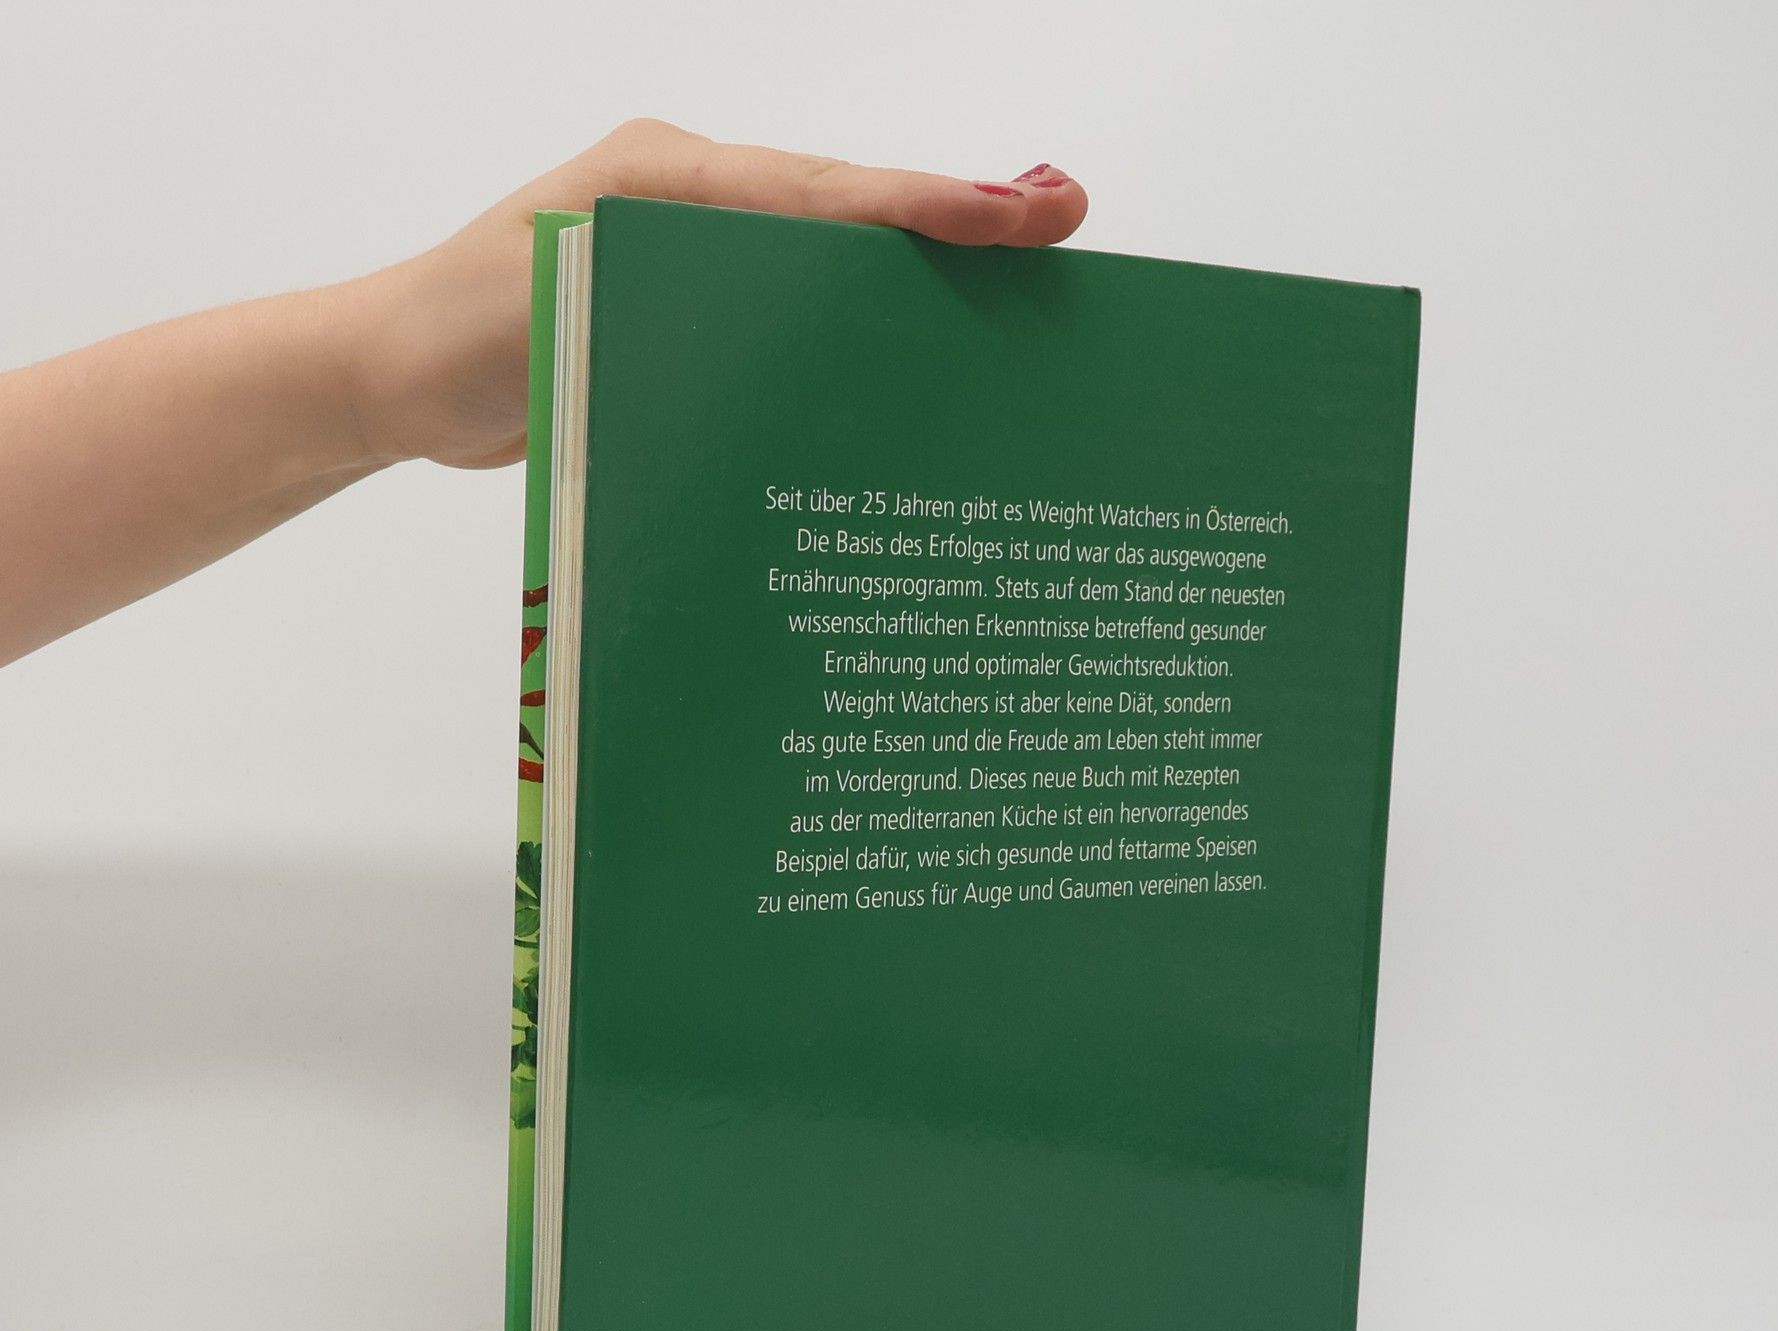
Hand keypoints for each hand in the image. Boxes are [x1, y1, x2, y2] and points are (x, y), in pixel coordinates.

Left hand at [340, 122, 1089, 471]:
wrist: (391, 379)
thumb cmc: (456, 338)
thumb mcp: (560, 309)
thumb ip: (668, 295)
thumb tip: (799, 304)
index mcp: (668, 178)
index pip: (824, 191)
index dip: (930, 205)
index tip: (1025, 213)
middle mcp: (695, 201)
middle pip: (850, 212)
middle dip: (955, 223)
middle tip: (1062, 228)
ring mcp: (698, 254)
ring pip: (833, 262)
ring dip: (921, 275)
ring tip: (1024, 287)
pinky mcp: (694, 316)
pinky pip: (796, 313)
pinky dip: (861, 326)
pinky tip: (920, 356)